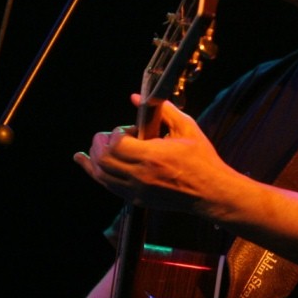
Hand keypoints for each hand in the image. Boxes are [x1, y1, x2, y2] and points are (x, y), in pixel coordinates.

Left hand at [73, 94, 228, 213]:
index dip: (117, 132)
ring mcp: (137, 191)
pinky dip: (95, 173)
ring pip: (100, 175)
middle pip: (103, 159)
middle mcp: (141, 176)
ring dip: (94, 157)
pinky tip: (86, 162)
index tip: (130, 129)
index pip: (116, 143)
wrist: (210, 191)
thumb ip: (163, 110)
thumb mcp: (187, 127)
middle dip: (100, 142)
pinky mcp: (137, 200)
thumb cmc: (202, 159)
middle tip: (108, 135)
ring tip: (96, 146)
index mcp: (153, 156)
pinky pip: (108, 186)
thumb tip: (137, 97)